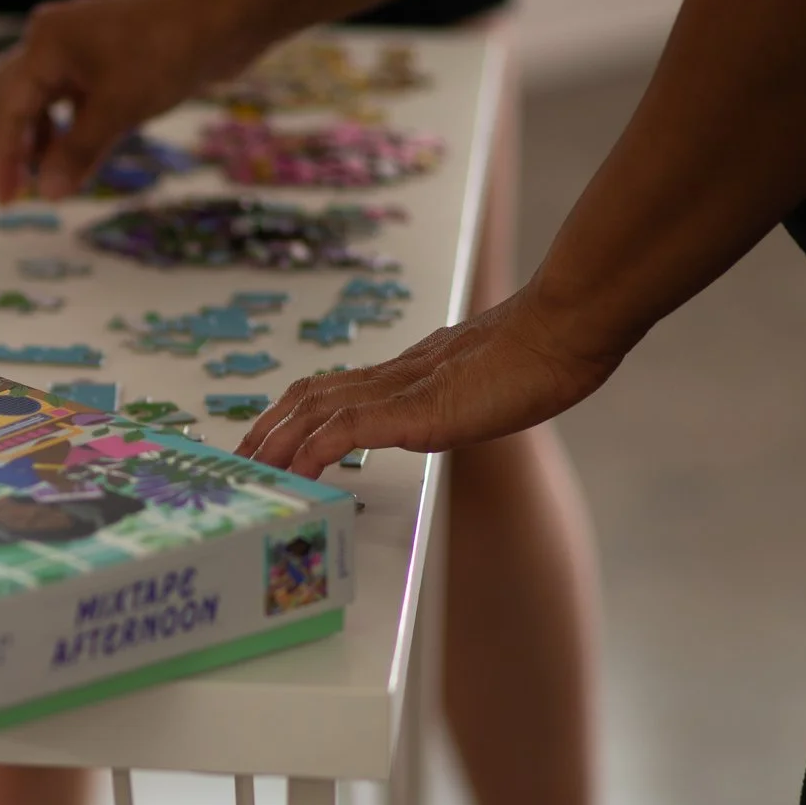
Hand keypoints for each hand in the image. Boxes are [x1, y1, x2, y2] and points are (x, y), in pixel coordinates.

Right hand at [0, 0, 266, 201]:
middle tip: (18, 190)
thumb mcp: (118, 110)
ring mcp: (80, 43)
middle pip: (14, 96)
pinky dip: (71, 125)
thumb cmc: (167, 54)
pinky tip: (80, 152)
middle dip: (14, 144)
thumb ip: (77, 152)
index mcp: (44, 44)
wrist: (225, 15)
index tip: (6, 199)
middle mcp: (53, 38)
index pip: (7, 106)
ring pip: (45, 96)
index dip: (2, 156)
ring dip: (43, 137)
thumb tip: (48, 193)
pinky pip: (74, 94)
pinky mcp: (106, 53)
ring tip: (53, 176)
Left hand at [238, 288, 623, 476]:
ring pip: (317, 408)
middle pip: (309, 395)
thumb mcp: (486, 383)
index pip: (333, 386)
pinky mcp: (415, 409)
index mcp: (407, 372)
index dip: (296, 410)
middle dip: (269, 427)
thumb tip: (453, 406)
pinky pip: (349, 428)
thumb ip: (459, 395)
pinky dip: (315, 450)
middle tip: (241, 457)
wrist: (563, 332)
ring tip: (254, 468)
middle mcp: (393, 376)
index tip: (272, 437)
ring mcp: (401, 390)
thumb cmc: (542, 356)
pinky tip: (298, 472)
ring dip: (279, 440)